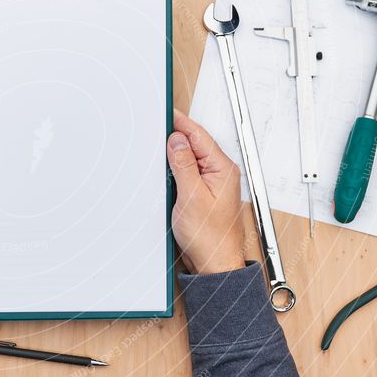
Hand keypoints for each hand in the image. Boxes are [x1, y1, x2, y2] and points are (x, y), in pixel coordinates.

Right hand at [167, 109, 244, 273]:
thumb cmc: (210, 237)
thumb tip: (177, 140)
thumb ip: (183, 164)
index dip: (180, 122)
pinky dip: (175, 169)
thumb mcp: (192, 196)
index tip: (164, 112)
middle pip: (194, 144)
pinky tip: (165, 171)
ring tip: (157, 149)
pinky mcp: (203, 192)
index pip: (198, 136)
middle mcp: (220, 172)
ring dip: (174, 154)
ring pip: (190, 158)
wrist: (215, 263)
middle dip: (174, 136)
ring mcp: (212, 182)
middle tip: (154, 129)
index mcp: (222, 169)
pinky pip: (188, 172)